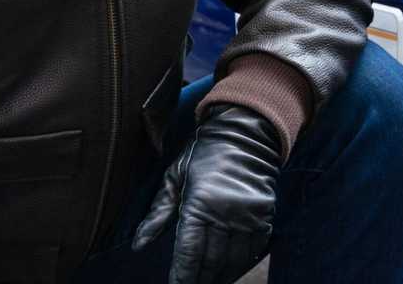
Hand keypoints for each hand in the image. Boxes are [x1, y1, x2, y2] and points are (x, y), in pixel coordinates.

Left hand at [132, 105, 280, 283]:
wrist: (243, 134)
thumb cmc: (202, 153)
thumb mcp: (174, 177)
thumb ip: (158, 213)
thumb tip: (138, 245)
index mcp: (199, 202)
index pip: (189, 251)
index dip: (182, 274)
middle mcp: (225, 213)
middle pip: (211, 260)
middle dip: (199, 279)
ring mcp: (247, 216)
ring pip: (233, 261)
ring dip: (220, 277)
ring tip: (208, 283)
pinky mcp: (264, 216)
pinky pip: (254, 251)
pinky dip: (241, 265)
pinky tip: (230, 272)